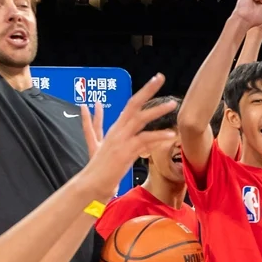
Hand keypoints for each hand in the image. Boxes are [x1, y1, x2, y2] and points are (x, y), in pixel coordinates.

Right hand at [79, 76, 177, 202]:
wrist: (91, 183)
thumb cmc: (99, 166)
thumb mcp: (97, 142)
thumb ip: (96, 125)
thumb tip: (90, 108)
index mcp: (115, 128)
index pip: (130, 104)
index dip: (144, 91)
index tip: (156, 80)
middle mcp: (118, 130)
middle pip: (133, 105)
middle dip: (147, 90)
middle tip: (160, 77)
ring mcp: (121, 140)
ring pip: (139, 120)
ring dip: (156, 111)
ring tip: (171, 105)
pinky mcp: (125, 152)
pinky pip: (144, 141)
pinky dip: (157, 137)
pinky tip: (170, 135)